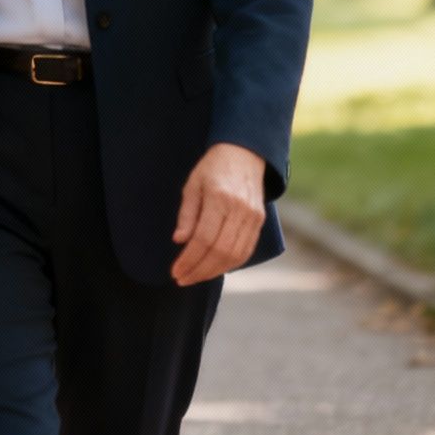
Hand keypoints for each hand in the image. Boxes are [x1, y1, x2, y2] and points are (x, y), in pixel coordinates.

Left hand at [170, 143, 266, 286]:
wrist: (243, 154)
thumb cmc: (212, 169)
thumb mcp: (192, 186)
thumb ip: (187, 214)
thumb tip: (179, 241)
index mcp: (220, 198)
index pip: (204, 238)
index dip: (189, 259)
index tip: (175, 271)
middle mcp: (240, 209)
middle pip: (220, 251)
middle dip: (199, 270)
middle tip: (182, 279)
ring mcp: (253, 217)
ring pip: (234, 255)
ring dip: (213, 271)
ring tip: (195, 276)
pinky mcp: (259, 222)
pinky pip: (246, 251)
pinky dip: (229, 264)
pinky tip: (213, 269)